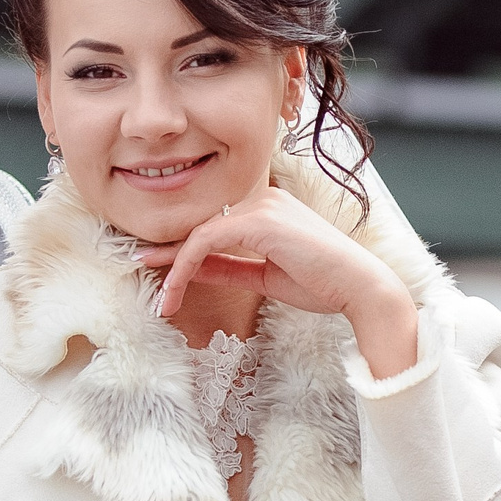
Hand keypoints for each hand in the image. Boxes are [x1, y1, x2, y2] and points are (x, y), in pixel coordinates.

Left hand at [137, 186, 419, 378]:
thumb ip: (229, 268)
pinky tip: (175, 290)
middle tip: (141, 276)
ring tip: (162, 300)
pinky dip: (184, 267)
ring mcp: (259, 206)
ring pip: (198, 235)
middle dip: (169, 255)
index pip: (214, 229)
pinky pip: (205, 242)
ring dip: (173, 268)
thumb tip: (190, 269)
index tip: (158, 273)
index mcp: (267, 209)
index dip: (183, 252)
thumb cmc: (322, 284)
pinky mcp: (257, 220)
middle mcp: (261, 199)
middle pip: (201, 227)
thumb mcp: (264, 277)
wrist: (359, 287)